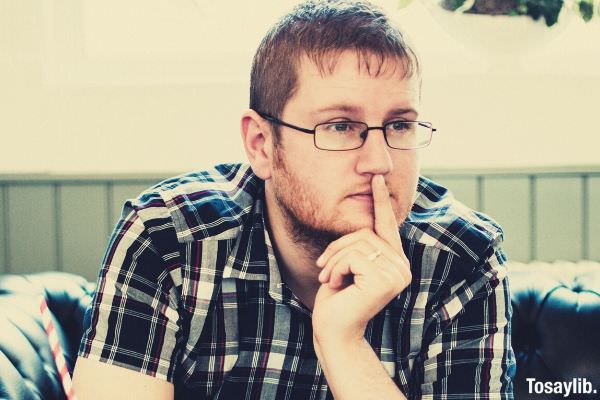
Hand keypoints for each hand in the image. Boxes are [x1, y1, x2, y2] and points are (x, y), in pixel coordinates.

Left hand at [312, 174, 411, 343]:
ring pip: (358, 243)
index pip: (388, 225)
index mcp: (394, 262)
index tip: (377, 177)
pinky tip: (336, 285)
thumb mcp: (347, 265)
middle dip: (338, 248)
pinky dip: (337, 268)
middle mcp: (402, 267)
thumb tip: (362, 219)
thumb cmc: (337, 298)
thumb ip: (359, 245)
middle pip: (366, 233)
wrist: (333, 329)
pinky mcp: (385, 280)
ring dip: (335, 260)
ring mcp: (397, 274)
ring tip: (329, 279)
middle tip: (324, 270)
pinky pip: (354, 256)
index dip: (381, 200)